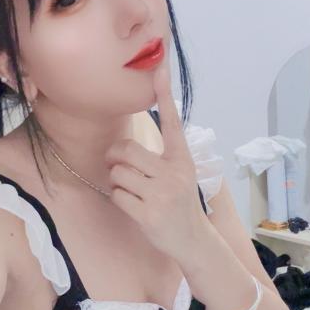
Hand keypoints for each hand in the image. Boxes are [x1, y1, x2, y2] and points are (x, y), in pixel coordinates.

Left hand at [104, 58, 207, 259]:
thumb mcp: (179, 174)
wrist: (194, 240)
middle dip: (115, 158)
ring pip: (118, 174)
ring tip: (131, 190)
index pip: (172, 122)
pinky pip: (117, 196)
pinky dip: (118, 199)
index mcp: (182, 159)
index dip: (164, 95)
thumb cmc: (179, 202)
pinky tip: (133, 206)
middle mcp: (173, 173)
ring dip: (116, 181)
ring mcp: (162, 194)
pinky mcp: (149, 214)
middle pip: (127, 150)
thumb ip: (159, 157)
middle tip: (118, 167)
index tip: (160, 68)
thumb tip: (123, 148)